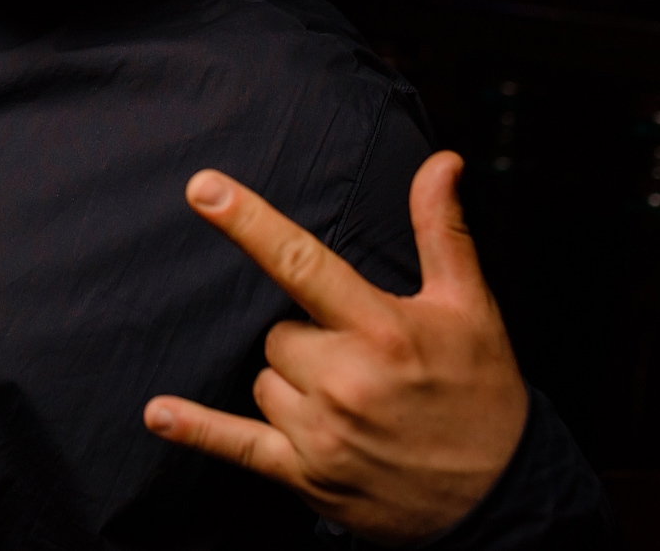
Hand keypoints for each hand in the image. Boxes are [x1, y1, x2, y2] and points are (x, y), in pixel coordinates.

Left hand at [143, 152, 526, 545]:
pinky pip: (236, 444)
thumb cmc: (481, 392)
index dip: (249, 221)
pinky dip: (196, 429)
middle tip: (361, 360)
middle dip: (307, 338)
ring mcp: (323, 432)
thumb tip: (441, 161)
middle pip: (277, 332)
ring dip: (290, 384)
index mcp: (383, 329)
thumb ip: (441, 230)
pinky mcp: (307, 475)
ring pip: (262, 380)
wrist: (501, 496)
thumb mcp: (469, 307)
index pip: (302, 261)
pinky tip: (158, 414)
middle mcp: (346, 380)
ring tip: (351, 402)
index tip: (204, 188)